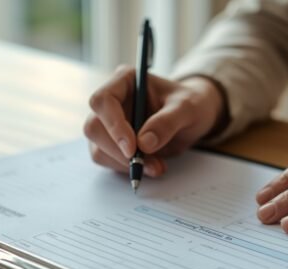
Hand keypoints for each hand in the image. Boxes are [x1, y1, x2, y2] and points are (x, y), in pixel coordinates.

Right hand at [84, 66, 223, 176]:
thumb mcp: (187, 109)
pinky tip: (151, 166)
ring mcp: (108, 123)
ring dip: (125, 164)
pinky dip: (127, 169)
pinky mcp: (111, 143)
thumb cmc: (190, 104)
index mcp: (125, 80)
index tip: (132, 148)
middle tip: (149, 164)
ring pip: (98, 148)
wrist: (192, 118)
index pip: (103, 100)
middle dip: (119, 151)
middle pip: (94, 127)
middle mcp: (112, 100)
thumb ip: (167, 122)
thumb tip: (144, 143)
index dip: (114, 125)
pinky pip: (107, 160)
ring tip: (157, 166)